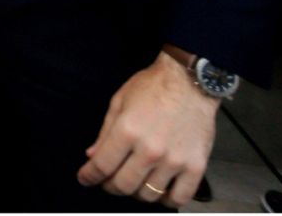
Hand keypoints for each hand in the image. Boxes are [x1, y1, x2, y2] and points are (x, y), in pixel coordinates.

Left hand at [77, 51, 218, 207]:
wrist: (190, 81)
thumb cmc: (153, 87)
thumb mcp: (119, 102)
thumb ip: (105, 132)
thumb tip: (92, 156)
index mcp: (127, 131)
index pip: (101, 166)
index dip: (89, 177)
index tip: (85, 179)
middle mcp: (150, 149)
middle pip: (123, 185)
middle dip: (110, 187)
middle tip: (110, 181)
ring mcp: (174, 160)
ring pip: (148, 195)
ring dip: (137, 192)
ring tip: (135, 181)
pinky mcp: (196, 166)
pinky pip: (179, 198)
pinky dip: (166, 200)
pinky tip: (160, 190)